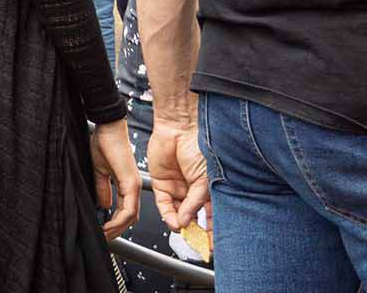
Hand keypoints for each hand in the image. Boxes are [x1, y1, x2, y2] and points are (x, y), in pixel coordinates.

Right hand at [91, 118, 141, 238]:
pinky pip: (129, 207)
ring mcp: (132, 185)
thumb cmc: (104, 143)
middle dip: (117, 230)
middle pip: (130, 218)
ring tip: (104, 233)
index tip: (102, 230)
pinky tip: (108, 224)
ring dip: (118, 228)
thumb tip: (102, 204)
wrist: (107, 127)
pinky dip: (119, 219)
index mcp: (126, 185)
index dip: (115, 224)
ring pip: (131, 216)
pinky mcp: (130, 181)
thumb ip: (102, 188)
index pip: (125, 211)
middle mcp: (132, 187)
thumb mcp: (100, 170)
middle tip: (104, 237)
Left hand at [149, 117, 210, 232]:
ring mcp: (178, 188)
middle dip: (194, 231)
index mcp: (210, 190)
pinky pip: (163, 204)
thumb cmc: (199, 147)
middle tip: (196, 241)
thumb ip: (196, 203)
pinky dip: (167, 214)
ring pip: (177, 213)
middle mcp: (193, 191)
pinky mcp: (162, 183)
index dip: (212, 232)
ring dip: (179, 224)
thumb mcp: (205, 179)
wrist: (180, 128)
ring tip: (183, 229)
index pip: (212, 217)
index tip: (211, 245)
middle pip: (193, 218)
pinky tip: (173, 220)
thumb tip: (187, 222)